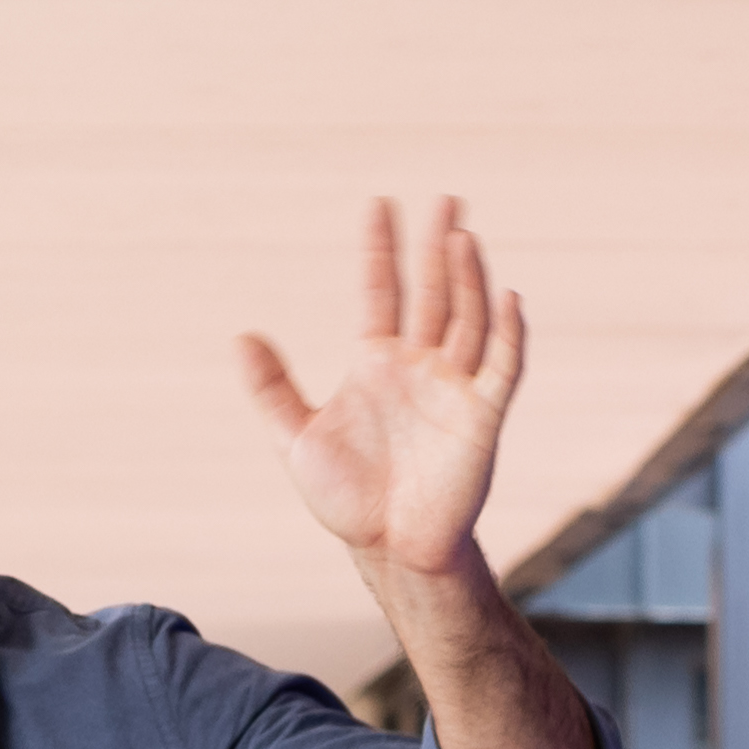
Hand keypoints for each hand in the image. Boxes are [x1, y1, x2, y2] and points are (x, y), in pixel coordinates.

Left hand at [231, 193, 533, 584]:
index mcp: (378, 364)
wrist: (391, 549)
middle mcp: (421, 366)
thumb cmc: (348, 498)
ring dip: (468, 277)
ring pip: (468, 318)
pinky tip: (507, 295)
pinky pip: (501, 366)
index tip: (379, 206)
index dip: (380, 250)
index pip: (382, 291)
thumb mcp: (295, 440)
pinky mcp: (483, 416)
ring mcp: (454, 387)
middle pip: (434, 292)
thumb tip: (241, 337)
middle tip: (445, 198)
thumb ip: (271, 389)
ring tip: (461, 234)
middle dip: (438, 247)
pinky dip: (508, 332)